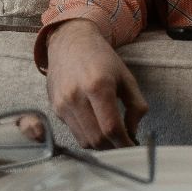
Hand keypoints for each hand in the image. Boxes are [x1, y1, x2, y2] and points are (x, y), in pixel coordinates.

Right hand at [43, 20, 148, 148]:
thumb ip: (136, 106)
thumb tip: (133, 131)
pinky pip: (74, 132)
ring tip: (112, 138)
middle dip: (114, 147)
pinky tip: (97, 127)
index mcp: (98, 86)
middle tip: (125, 144)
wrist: (70, 42)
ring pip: (84, 141)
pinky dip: (88, 136)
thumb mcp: (127, 77)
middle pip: (97, 139)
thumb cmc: (101, 58)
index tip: (133, 147)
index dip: (124, 143)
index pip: (111, 128)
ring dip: (101, 146)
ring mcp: (63, 104)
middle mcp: (76, 97)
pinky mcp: (55, 108)